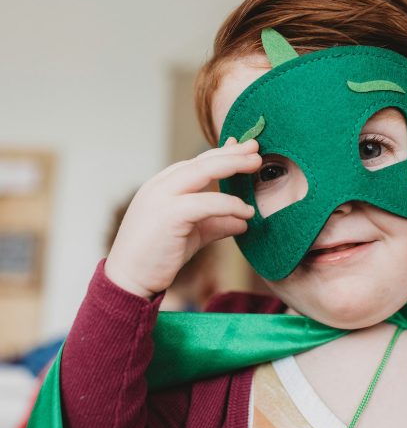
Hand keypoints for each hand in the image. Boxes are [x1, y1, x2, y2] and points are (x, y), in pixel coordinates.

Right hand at [105, 137, 261, 298]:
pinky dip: (230, 204)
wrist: (128, 280)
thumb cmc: (157, 256)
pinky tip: (246, 212)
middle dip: (232, 152)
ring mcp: (162, 197)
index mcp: (162, 185)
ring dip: (233, 165)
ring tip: (257, 164)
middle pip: (202, 160)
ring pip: (203, 171)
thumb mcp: (192, 234)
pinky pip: (207, 203)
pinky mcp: (169, 215)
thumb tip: (243, 221)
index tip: (244, 149)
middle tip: (256, 146)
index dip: (222, 153)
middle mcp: (160, 185)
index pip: (196, 162)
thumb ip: (216, 223)